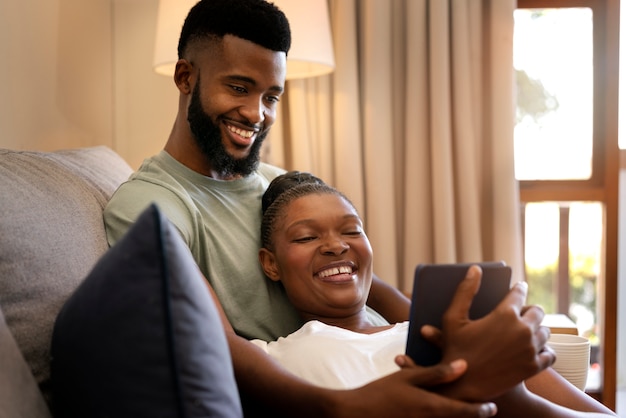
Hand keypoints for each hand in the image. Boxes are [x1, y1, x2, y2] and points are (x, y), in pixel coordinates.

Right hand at [329, 360, 497, 417]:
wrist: (356, 413)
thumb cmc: (381, 392)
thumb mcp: (408, 377)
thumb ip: (437, 373)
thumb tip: (464, 364)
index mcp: (433, 407)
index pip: (466, 412)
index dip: (482, 411)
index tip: (493, 408)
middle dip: (472, 416)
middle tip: (484, 408)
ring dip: (455, 416)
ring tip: (465, 410)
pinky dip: (440, 417)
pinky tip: (439, 410)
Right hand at [428, 265, 554, 400]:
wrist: (463, 387)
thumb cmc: (455, 351)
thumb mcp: (453, 318)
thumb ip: (465, 291)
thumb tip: (476, 269)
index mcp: (504, 314)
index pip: (519, 293)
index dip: (519, 288)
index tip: (519, 287)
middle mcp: (522, 330)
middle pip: (537, 311)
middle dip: (530, 309)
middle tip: (522, 311)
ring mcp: (530, 350)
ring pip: (545, 332)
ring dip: (537, 329)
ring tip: (527, 331)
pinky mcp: (534, 367)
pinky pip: (550, 354)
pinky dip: (545, 350)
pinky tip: (536, 350)